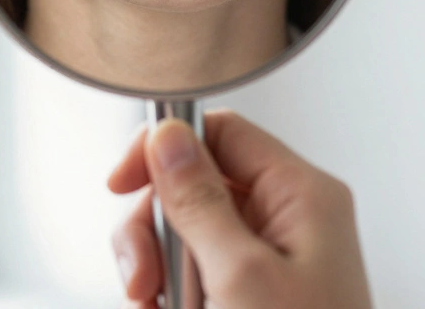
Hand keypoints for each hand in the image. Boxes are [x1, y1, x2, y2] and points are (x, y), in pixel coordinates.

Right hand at [108, 110, 370, 307]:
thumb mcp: (241, 277)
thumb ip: (199, 202)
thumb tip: (168, 138)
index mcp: (301, 196)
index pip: (221, 133)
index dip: (165, 150)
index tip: (123, 184)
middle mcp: (286, 220)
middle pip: (192, 186)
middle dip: (154, 230)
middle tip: (144, 278)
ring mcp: (267, 261)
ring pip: (183, 234)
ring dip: (156, 271)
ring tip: (156, 308)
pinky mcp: (249, 297)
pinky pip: (191, 276)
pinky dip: (169, 297)